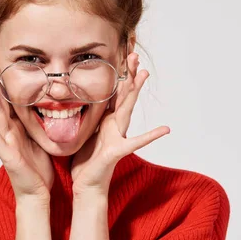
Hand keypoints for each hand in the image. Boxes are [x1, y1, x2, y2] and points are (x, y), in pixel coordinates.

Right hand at [0, 58, 53, 200]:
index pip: (9, 97)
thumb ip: (42, 122)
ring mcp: (5, 141)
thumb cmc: (40, 168)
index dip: (3, 79)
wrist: (37, 193)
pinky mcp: (6, 154)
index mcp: (19, 126)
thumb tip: (53, 104)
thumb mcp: (43, 138)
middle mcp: (9, 130)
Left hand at [71, 52, 169, 195]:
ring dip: (136, 90)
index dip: (117, 74)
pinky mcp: (118, 150)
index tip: (119, 55)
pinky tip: (165, 129)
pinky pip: (136, 142)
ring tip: (145, 73)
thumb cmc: (85, 161)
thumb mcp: (82, 133)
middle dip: (128, 74)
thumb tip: (75, 98)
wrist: (86, 185)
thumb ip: (85, 117)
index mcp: (105, 120)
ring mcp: (119, 136)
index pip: (112, 92)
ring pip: (128, 108)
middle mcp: (114, 125)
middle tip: (134, 54)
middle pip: (123, 94)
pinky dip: (151, 135)